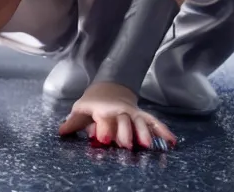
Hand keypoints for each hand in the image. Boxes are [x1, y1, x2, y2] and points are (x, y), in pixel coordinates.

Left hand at [58, 82, 176, 150]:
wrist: (109, 89)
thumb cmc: (93, 103)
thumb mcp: (81, 109)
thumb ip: (73, 122)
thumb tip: (61, 132)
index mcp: (103, 110)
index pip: (103, 119)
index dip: (103, 128)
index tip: (102, 139)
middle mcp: (119, 112)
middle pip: (123, 121)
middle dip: (125, 132)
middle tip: (126, 145)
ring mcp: (132, 113)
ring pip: (140, 122)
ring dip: (144, 132)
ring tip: (147, 145)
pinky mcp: (142, 116)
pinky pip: (154, 122)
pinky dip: (163, 130)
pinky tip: (172, 141)